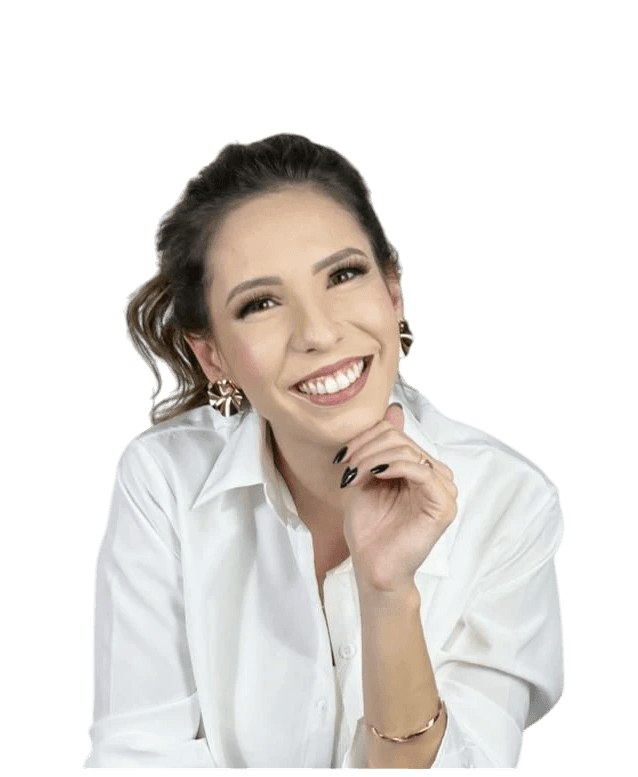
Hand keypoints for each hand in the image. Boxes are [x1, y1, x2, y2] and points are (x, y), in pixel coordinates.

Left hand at [336, 403, 456, 593]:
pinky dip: (391, 467)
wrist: (372, 567)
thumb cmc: (369, 528)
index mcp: (420, 468)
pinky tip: (373, 476)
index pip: (395, 433)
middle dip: (365, 449)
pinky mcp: (443, 504)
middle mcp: (436, 475)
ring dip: (372, 459)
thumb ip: (379, 448)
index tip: (341, 457)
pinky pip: (419, 470)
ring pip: (406, 451)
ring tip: (354, 476)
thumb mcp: (367, 478)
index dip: (365, 438)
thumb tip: (394, 410)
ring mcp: (444, 489)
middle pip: (399, 439)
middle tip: (346, 467)